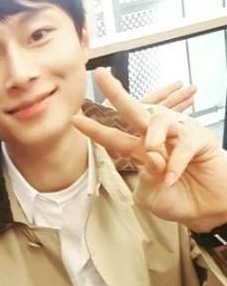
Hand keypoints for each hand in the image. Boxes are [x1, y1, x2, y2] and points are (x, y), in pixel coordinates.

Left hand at [73, 68, 226, 232]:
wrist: (209, 210)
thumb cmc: (179, 201)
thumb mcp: (150, 196)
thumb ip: (145, 177)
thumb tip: (150, 154)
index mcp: (140, 152)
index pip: (114, 137)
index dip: (95, 129)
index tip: (75, 118)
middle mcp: (157, 139)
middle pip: (133, 111)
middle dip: (116, 93)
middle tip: (101, 74)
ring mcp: (179, 136)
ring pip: (158, 120)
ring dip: (152, 136)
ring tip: (153, 153)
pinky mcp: (200, 138)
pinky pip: (183, 144)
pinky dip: (175, 162)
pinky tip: (172, 177)